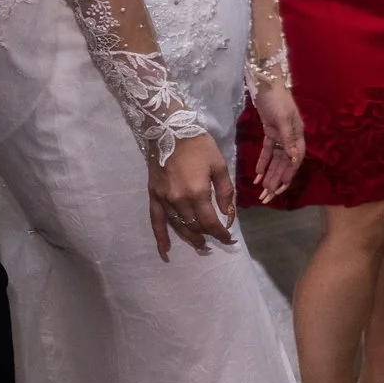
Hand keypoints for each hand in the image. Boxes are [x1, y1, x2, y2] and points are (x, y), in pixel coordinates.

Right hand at [147, 131, 237, 259]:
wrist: (169, 131)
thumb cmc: (198, 146)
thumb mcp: (219, 165)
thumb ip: (225, 191)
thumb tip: (227, 212)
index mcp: (197, 193)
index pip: (210, 222)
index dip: (221, 233)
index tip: (230, 239)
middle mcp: (179, 200)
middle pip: (195, 226)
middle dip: (208, 235)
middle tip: (218, 240)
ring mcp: (164, 200)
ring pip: (179, 226)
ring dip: (190, 238)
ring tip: (201, 246)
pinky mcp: (154, 196)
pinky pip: (156, 221)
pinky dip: (160, 238)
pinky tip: (165, 251)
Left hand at [248, 82, 305, 204]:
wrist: (267, 84)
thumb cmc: (278, 100)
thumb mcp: (284, 119)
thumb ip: (289, 140)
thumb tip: (295, 160)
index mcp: (298, 136)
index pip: (295, 161)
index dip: (288, 176)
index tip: (279, 190)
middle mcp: (291, 138)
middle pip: (285, 164)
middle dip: (276, 181)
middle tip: (267, 197)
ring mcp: (281, 136)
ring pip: (276, 160)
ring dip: (269, 175)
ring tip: (261, 191)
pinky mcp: (270, 133)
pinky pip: (267, 152)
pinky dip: (263, 163)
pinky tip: (257, 174)